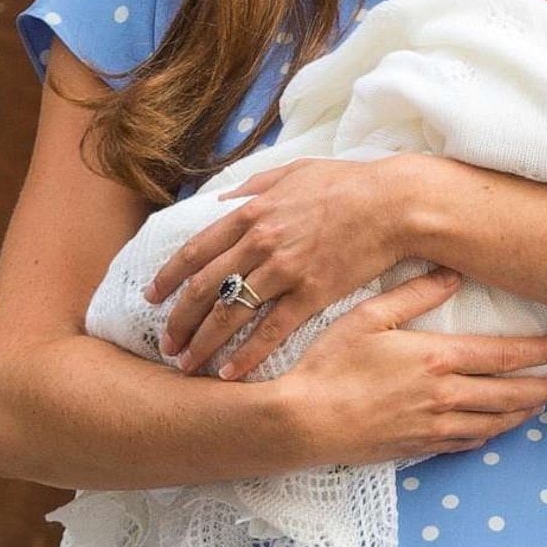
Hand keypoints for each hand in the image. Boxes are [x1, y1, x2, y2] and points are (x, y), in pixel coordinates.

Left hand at [153, 155, 422, 375]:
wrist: (394, 204)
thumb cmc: (348, 184)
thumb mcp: (294, 171)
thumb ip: (255, 185)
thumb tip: (225, 199)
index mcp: (251, 213)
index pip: (194, 251)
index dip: (167, 277)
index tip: (152, 297)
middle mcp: (260, 243)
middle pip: (203, 288)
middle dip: (178, 320)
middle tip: (165, 343)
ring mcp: (284, 270)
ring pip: (229, 314)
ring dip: (203, 343)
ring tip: (186, 365)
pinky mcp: (311, 293)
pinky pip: (270, 331)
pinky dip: (246, 355)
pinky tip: (230, 374)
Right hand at [274, 266, 546, 461]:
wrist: (302, 422)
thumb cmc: (329, 364)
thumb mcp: (368, 317)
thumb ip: (413, 295)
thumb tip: (450, 274)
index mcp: (437, 359)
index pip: (503, 355)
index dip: (539, 352)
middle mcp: (444, 396)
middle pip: (508, 394)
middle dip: (542, 389)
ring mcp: (432, 426)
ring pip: (492, 422)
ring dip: (521, 414)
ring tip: (540, 407)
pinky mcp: (416, 447)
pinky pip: (465, 443)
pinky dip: (487, 436)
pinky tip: (494, 431)